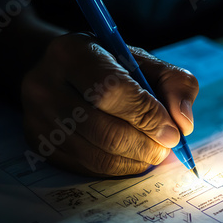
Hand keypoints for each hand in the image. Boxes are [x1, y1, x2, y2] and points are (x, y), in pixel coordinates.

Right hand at [22, 33, 197, 175]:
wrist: (60, 73)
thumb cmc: (109, 66)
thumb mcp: (144, 61)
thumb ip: (174, 84)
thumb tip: (183, 124)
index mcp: (72, 54)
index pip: (112, 92)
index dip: (148, 116)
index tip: (172, 131)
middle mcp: (45, 86)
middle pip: (105, 131)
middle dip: (145, 145)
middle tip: (165, 147)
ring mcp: (38, 119)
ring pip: (97, 156)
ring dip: (135, 161)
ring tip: (152, 152)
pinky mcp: (40, 145)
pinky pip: (88, 168)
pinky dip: (119, 169)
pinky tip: (131, 157)